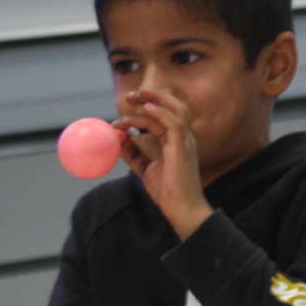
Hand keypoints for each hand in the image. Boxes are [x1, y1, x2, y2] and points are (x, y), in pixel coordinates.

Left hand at [116, 87, 213, 238]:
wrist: (182, 209)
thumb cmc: (168, 192)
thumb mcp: (145, 169)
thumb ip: (134, 154)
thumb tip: (120, 140)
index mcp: (178, 142)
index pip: (166, 114)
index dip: (148, 106)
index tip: (127, 105)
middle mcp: (184, 138)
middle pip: (174, 106)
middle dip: (153, 96)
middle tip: (131, 95)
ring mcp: (185, 142)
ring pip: (174, 111)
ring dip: (154, 100)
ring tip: (135, 97)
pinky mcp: (182, 148)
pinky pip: (174, 123)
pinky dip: (161, 113)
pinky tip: (146, 109)